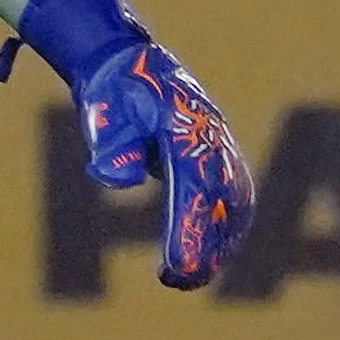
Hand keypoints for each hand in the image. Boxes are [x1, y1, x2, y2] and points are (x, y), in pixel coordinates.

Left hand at [0, 0, 255, 291]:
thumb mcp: (104, 110)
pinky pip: (236, 193)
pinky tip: (214, 254)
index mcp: (185, 126)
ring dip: (222, 242)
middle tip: (180, 280)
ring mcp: (220, 142)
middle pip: (221, 200)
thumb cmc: (111, 89)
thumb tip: (116, 178)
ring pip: (235, 201)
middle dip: (206, 245)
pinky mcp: (220, 151)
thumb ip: (112, 143)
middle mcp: (211, 135)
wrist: (125, 59)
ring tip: (192, 277)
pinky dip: (230, 226)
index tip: (175, 267)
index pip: (192, 187)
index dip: (188, 230)